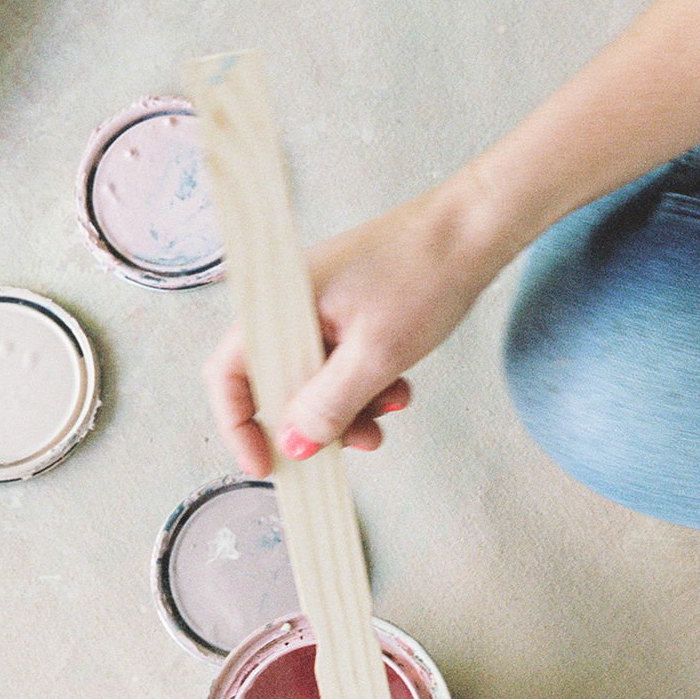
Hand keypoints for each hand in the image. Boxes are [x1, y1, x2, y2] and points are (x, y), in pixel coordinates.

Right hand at [203, 175, 506, 475]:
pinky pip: (341, 362)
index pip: (228, 375)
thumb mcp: (375, 355)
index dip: (240, 427)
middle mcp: (287, 304)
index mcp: (276, 304)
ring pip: (314, 379)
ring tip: (390, 408)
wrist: (471, 232)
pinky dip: (366, 384)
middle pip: (275, 384)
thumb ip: (329, 405)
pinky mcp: (346, 311)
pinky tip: (398, 387)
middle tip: (357, 440)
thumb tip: (295, 444)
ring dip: (349, 407)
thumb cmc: (423, 275)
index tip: (267, 466)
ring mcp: (317, 307)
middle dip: (315, 421)